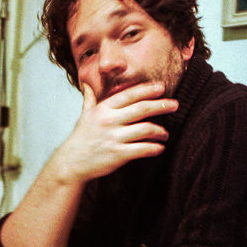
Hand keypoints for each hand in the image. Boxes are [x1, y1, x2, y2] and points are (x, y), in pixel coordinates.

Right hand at [57, 81, 177, 181]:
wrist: (71, 162)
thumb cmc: (81, 138)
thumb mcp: (84, 116)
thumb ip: (89, 99)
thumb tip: (86, 84)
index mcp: (103, 109)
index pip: (129, 95)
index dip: (147, 90)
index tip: (161, 88)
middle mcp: (109, 120)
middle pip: (142, 109)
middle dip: (162, 105)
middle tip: (175, 105)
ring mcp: (114, 138)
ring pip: (146, 129)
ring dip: (160, 131)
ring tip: (165, 133)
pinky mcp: (118, 154)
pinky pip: (143, 149)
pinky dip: (155, 148)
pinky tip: (160, 148)